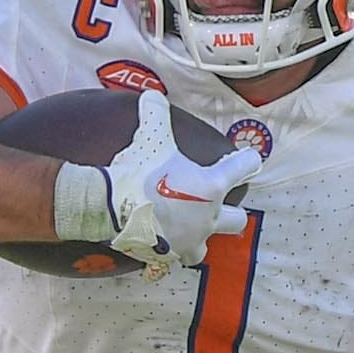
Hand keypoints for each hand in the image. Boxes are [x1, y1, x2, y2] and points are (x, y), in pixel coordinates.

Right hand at [103, 90, 260, 271]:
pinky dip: (165, 250)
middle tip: (212, 200)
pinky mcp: (168, 257)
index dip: (246, 160)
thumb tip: (152, 94)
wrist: (107, 206)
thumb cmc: (137, 171)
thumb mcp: (150, 136)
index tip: (244, 159)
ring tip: (186, 226)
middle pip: (238, 219)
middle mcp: (208, 217)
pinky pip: (172, 258)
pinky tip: (156, 240)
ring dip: (200, 236)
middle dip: (229, 210)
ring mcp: (189, 241)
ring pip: (207, 245)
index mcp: (211, 187)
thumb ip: (156, 113)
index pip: (245, 168)